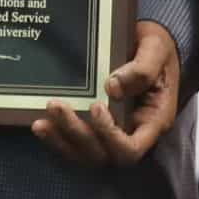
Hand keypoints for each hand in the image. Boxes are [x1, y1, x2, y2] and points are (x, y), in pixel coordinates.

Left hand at [32, 21, 179, 166]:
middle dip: (78, 134)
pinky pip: (75, 144)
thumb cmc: (157, 47)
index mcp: (153, 120)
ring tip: (42, 121)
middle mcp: (133, 133)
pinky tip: (40, 124)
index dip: (110, 135)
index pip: (131, 149)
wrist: (148, 44)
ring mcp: (113, 134)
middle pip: (103, 154)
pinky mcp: (96, 127)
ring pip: (86, 154)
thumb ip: (142, 68)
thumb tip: (112, 87)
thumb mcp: (157, 48)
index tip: (96, 106)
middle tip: (56, 105)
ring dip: (62, 139)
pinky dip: (57, 138)